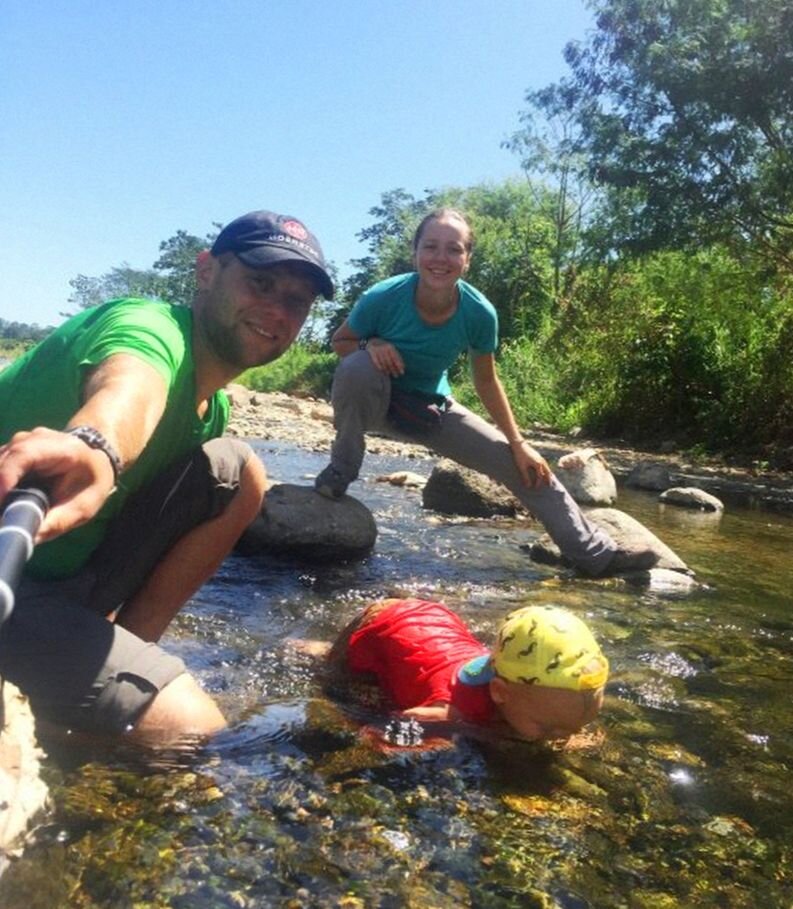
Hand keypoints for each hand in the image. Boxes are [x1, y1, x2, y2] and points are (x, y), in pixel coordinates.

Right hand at [0, 426, 116, 542]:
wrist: (94, 461)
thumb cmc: (90, 483)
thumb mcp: (83, 507)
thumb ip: (57, 522)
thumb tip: (29, 539)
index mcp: (61, 448)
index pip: (24, 454)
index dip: (6, 475)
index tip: (0, 500)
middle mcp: (35, 438)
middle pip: (3, 458)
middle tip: (1, 516)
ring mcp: (20, 442)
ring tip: (5, 513)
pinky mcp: (11, 451)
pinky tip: (5, 504)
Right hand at [365, 339, 404, 376]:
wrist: (373, 341)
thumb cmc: (385, 348)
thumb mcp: (391, 350)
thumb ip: (397, 358)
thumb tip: (403, 367)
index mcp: (391, 347)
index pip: (396, 358)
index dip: (399, 366)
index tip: (402, 373)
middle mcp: (385, 348)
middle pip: (390, 361)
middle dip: (393, 369)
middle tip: (396, 376)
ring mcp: (378, 349)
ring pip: (383, 362)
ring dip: (386, 369)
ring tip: (388, 373)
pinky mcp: (372, 351)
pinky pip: (376, 360)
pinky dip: (379, 366)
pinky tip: (381, 370)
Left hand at [509, 439, 551, 488]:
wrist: (519, 445)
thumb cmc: (520, 456)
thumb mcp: (522, 467)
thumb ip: (526, 477)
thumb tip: (528, 486)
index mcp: (538, 464)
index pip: (540, 476)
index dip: (538, 483)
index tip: (536, 488)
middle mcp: (541, 461)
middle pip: (547, 472)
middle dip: (548, 479)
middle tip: (550, 485)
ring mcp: (540, 458)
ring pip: (547, 467)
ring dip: (548, 474)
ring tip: (549, 479)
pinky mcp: (538, 456)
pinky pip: (545, 464)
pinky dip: (546, 469)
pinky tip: (544, 471)